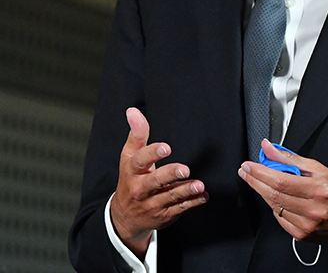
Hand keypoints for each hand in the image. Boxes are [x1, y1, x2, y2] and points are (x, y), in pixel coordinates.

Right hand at [110, 107, 208, 257]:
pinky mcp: (164, 214)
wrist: (125, 215)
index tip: (165, 148)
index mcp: (132, 171)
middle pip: (155, 181)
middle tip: (184, 169)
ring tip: (199, 185)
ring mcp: (152, 203)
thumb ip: (137, 134)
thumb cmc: (130, 179)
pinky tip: (202, 196)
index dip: (152, 154)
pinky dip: (192, 203)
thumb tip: (133, 112)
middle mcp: (141, 189)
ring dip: (186, 191)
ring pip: (170, 197)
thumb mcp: (129, 156)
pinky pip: (179, 209)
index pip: (140, 161)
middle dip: (170, 175)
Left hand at [238, 140, 327, 243]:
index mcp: (317, 189)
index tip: (249, 166)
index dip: (260, 173)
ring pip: (274, 207)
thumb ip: (290, 159)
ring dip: (263, 193)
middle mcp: (312, 209)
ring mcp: (307, 225)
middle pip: (273, 195)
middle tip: (246, 172)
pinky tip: (276, 198)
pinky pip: (280, 219)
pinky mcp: (302, 235)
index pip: (280, 181)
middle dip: (255, 181)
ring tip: (259, 181)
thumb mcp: (318, 168)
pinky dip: (274, 207)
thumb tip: (269, 148)